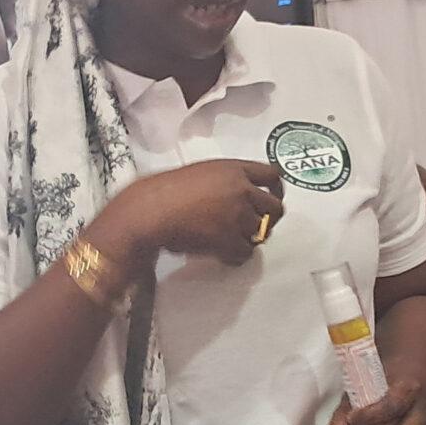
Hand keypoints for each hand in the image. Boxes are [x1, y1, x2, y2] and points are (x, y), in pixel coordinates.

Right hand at [93, 160, 284, 266]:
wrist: (150, 211)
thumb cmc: (164, 191)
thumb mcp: (200, 173)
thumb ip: (223, 182)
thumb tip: (232, 197)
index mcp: (234, 169)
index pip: (272, 175)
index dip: (275, 190)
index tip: (272, 199)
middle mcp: (242, 189)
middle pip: (275, 207)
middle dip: (268, 219)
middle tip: (255, 227)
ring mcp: (239, 215)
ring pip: (261, 233)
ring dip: (248, 238)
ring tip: (229, 240)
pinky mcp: (231, 239)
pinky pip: (246, 253)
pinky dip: (236, 256)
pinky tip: (222, 253)